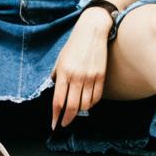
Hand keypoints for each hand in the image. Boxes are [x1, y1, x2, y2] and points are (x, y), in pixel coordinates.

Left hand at [51, 8, 111, 128]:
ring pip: (85, 104)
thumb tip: (57, 91)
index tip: (54, 124)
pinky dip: (91, 103)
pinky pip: (96, 97)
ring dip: (79, 111)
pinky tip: (86, 103)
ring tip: (75, 110)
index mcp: (63, 72)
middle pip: (72, 106)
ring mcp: (90, 77)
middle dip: (67, 119)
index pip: (58, 100)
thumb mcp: (60, 59)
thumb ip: (57, 75)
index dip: (56, 115)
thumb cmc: (74, 45)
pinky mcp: (101, 76)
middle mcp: (76, 76)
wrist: (92, 31)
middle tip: (64, 124)